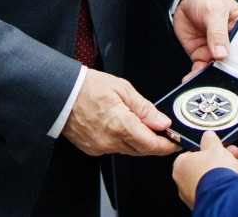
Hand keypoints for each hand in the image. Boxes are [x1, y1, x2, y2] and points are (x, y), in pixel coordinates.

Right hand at [61, 69, 178, 156]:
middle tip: (165, 133)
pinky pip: (115, 149)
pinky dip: (124, 141)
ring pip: (129, 151)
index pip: (151, 145)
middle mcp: (110, 141)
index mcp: (120, 125)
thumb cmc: (88, 87)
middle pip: (142, 150)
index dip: (167, 146)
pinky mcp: (92, 149)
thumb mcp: (122, 89)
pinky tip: (124, 128)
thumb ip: (145, 109)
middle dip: (156, 144)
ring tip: (144, 125)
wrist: (60, 93)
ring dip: (140, 142)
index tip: (176, 142)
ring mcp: (100, 147)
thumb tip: (162, 122)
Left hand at [172, 130, 237, 208]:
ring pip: (211, 179)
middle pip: (204, 166)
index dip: (208, 149)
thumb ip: (210, 140)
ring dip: (225, 171)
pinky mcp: (203, 204)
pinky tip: (237, 179)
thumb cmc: (214, 171)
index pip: (193, 153)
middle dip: (220, 159)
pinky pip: (215, 191)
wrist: (223, 197)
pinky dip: (225, 185)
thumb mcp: (215, 147)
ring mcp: (192, 195)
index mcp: (180, 165)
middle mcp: (182, 182)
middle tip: (232, 154)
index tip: (219, 147)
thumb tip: (208, 136)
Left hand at [173, 0, 237, 75]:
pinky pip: (200, 68)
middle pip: (229, 64)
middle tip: (215, 81)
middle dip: (222, 74)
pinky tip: (191, 79)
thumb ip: (217, 32)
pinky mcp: (201, 52)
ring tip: (200, 83)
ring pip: (213, 69)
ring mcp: (214, 49)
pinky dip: (195, 75)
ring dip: (207, 77)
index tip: (231, 71)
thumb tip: (221, 53)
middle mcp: (228, 43)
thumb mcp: (214, 11)